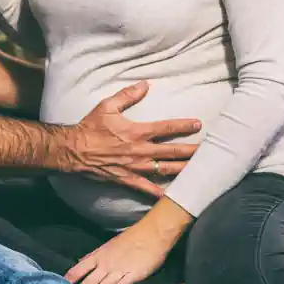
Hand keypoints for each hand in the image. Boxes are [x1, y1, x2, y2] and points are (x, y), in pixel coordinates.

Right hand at [58, 82, 200, 196]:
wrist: (74, 151)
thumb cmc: (90, 128)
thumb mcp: (107, 106)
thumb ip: (128, 95)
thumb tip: (145, 84)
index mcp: (137, 131)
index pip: (167, 127)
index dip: (184, 125)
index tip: (198, 124)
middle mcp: (140, 151)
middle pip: (173, 151)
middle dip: (192, 151)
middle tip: (209, 152)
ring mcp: (136, 167)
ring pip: (166, 170)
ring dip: (183, 170)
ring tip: (200, 172)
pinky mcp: (128, 180)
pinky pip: (147, 189)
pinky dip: (160, 194)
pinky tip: (173, 198)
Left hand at [66, 203, 190, 283]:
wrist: (152, 234)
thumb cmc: (132, 238)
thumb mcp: (110, 246)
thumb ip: (99, 258)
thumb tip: (86, 265)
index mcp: (98, 255)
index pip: (78, 269)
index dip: (69, 280)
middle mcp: (105, 264)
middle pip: (87, 283)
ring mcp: (117, 271)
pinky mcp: (131, 277)